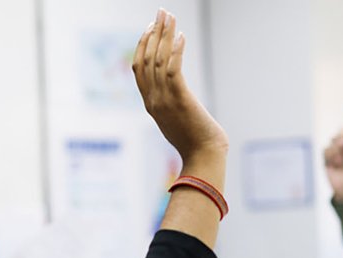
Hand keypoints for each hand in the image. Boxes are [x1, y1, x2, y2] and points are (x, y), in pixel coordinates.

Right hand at [132, 9, 227, 162]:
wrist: (203, 158)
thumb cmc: (196, 142)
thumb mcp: (177, 120)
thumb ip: (172, 104)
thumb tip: (177, 93)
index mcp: (150, 104)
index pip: (139, 68)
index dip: (142, 45)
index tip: (150, 28)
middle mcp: (153, 100)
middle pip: (147, 59)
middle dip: (153, 32)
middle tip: (160, 12)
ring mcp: (164, 100)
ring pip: (158, 60)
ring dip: (164, 35)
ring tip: (170, 17)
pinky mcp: (180, 100)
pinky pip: (173, 70)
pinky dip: (175, 51)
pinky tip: (181, 36)